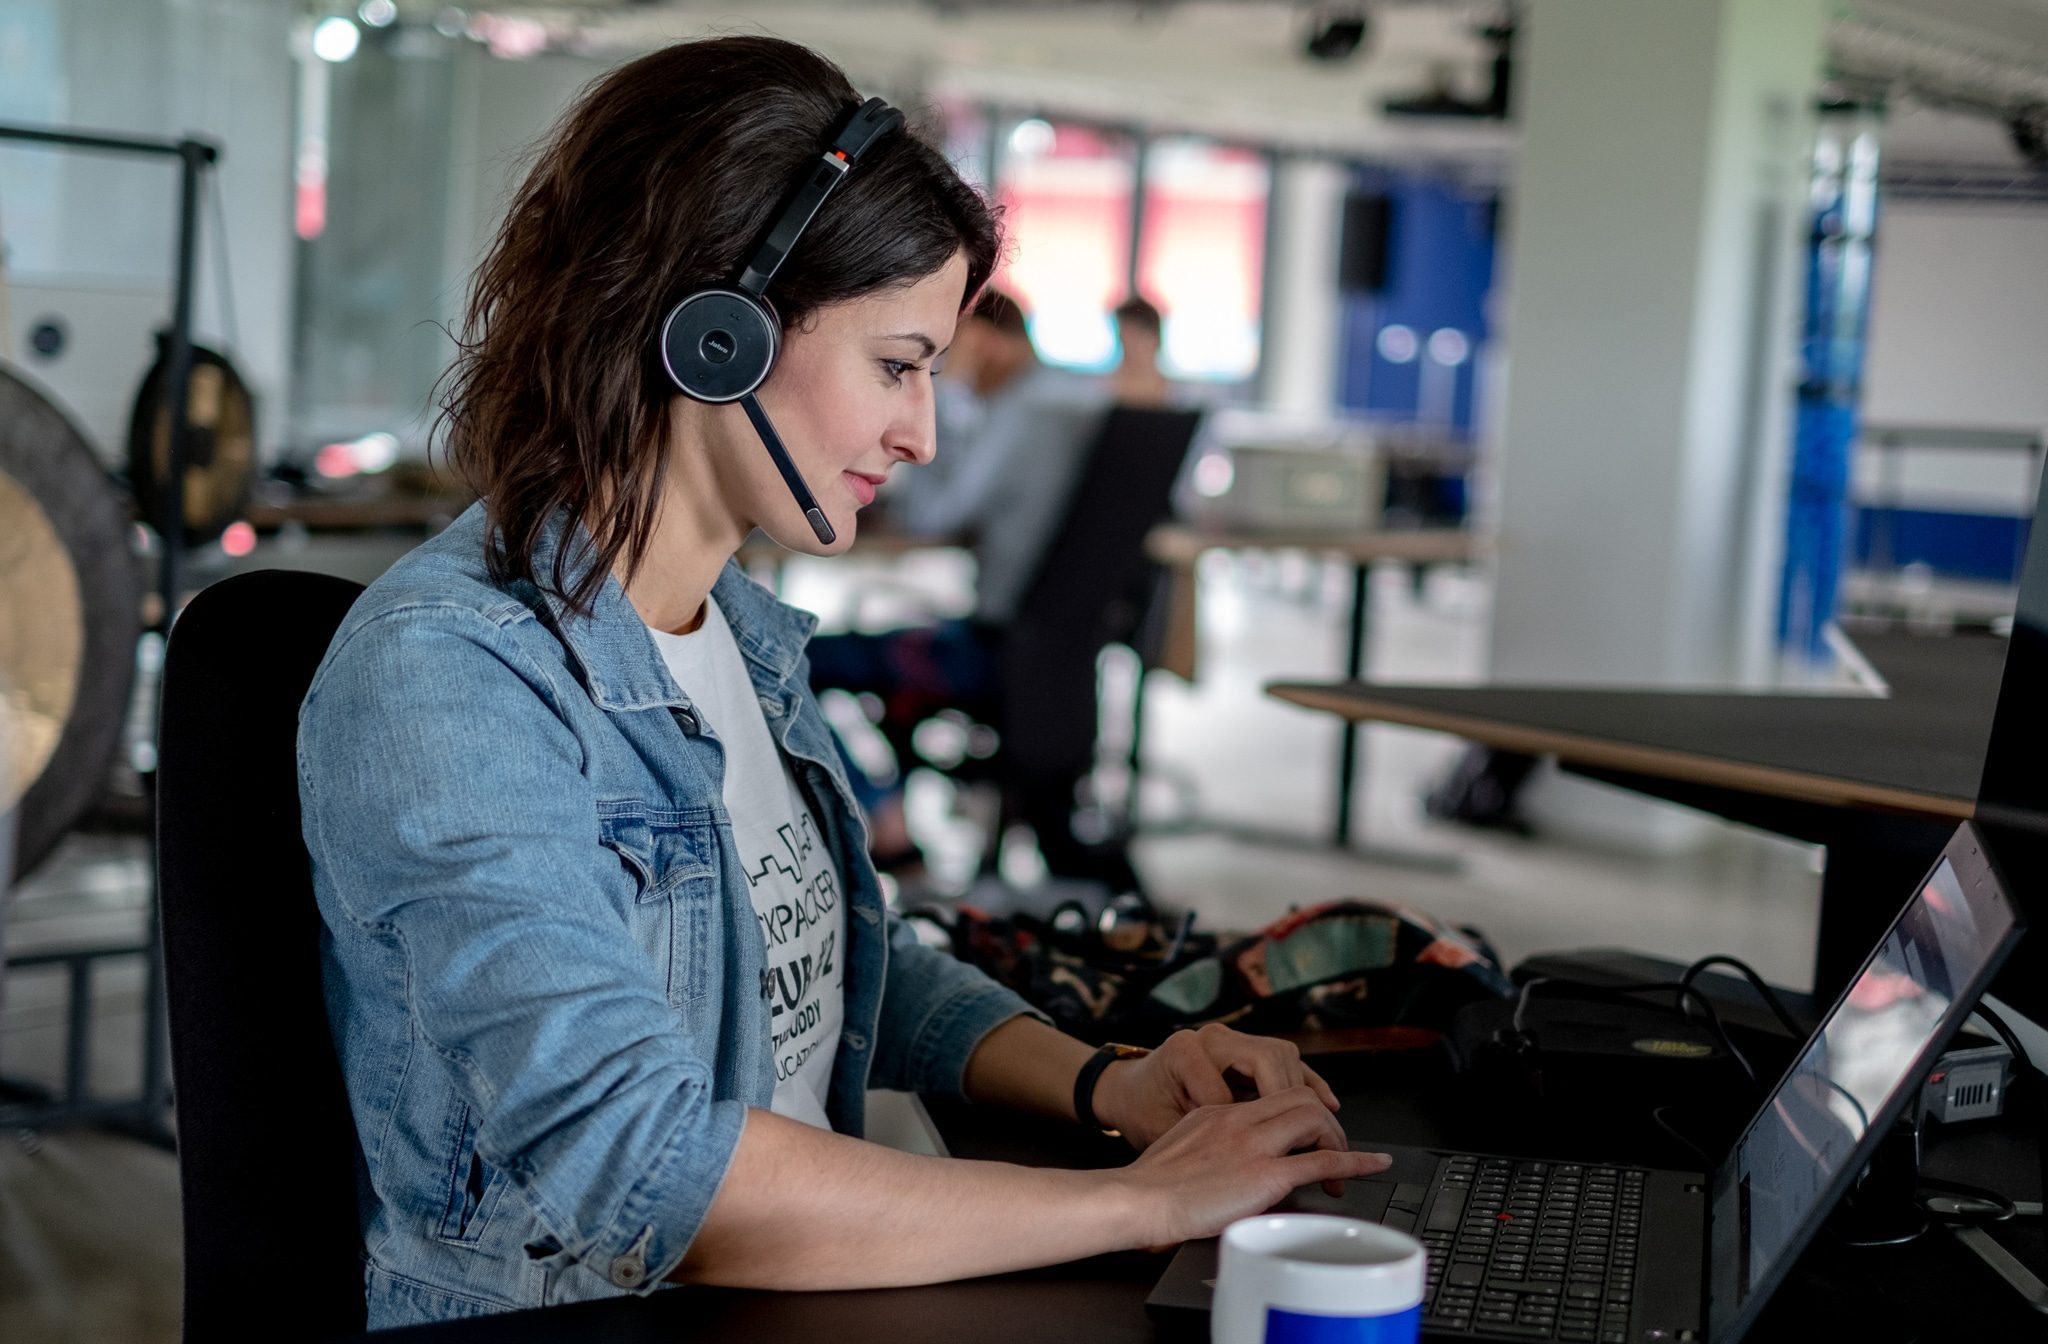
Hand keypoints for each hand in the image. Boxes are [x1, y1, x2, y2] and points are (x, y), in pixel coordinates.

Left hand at [1091, 1023, 1340, 1149]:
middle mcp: (1211, 1038)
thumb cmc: (1138, 1112)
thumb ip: (1204, 1143)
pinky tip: (1326, 1103)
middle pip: (1274, 1063)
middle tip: (1323, 1143)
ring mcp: (1228, 1041)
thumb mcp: (1162, 1130)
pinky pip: (1284, 1061)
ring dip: (1307, 1094)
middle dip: (1301, 1107)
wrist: (1125, 1092)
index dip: (1260, 1132)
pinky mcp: (1240, 1052)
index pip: (1240, 1092)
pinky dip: (1306, 1082)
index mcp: (1187, 1053)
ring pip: (1284, 1058)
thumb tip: (1245, 1166)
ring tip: (1326, 1129)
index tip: (1280, 1160)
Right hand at [1108, 1086, 1391, 1248]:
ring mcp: (1254, 1144)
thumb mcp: (1178, 1148)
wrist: (1137, 1199)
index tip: (1309, 1127)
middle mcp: (1240, 1119)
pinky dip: (1355, 1162)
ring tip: (1345, 1160)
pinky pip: (1323, 1160)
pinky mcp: (1265, 1174)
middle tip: (1331, 1145)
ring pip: (1314, 1117)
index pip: (1270, 1094)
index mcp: (1218, 1112)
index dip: (1298, 1108)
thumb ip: (1207, 1148)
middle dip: (1324, 1119)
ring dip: (1337, 1138)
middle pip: (1299, 1096)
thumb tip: (1225, 1166)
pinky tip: (1371, 1166)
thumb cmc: (1146, 1188)